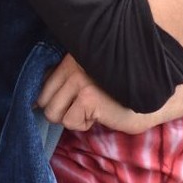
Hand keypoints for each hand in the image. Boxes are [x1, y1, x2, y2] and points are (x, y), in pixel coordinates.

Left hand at [37, 54, 152, 133]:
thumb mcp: (86, 80)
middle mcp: (73, 65)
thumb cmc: (116, 95)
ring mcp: (80, 79)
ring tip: (93, 109)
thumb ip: (63, 83)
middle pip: (45, 102)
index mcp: (71, 58)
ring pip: (54, 114)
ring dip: (74, 119)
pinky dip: (85, 125)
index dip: (53, 102)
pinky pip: (71, 122)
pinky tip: (101, 114)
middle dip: (63, 112)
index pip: (43, 86)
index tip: (74, 103)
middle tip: (86, 107)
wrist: (147, 102)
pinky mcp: (88, 96)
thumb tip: (35, 101)